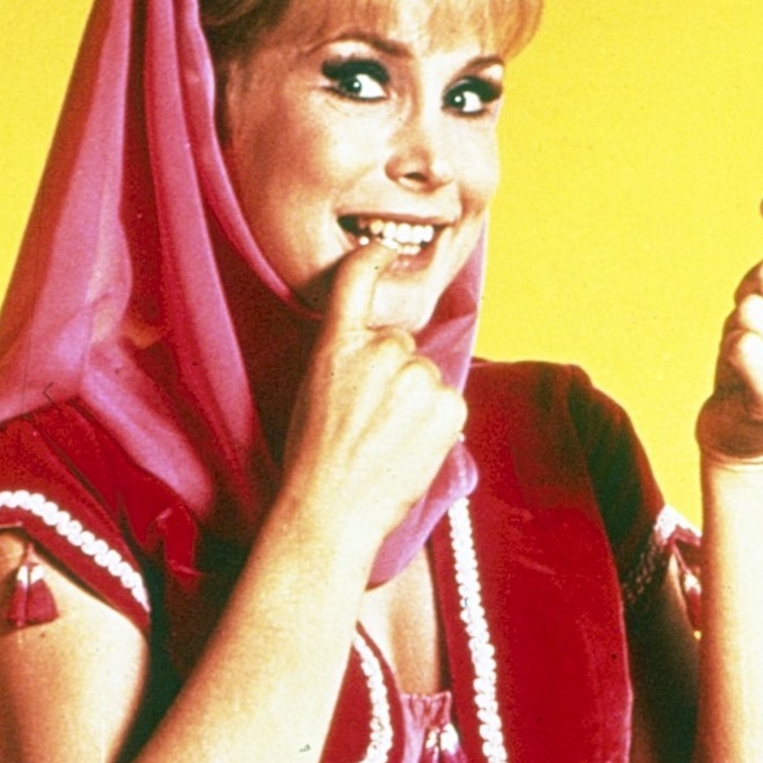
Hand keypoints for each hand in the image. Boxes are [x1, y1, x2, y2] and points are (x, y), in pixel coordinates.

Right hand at [278, 242, 468, 548]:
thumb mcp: (314, 390)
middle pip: (401, 345)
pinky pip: (447, 403)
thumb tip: (387, 352)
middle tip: (370, 420)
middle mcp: (380, 350)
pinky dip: (436, 424)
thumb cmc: (315, 459)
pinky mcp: (447, 403)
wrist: (332, 510)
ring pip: (425, 377)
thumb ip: (349, 359)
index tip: (385, 252)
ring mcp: (417, 376)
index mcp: (337, 344)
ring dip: (415, 402)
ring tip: (387, 441)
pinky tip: (409, 448)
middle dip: (393, 375)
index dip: (374, 259)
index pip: (356, 281)